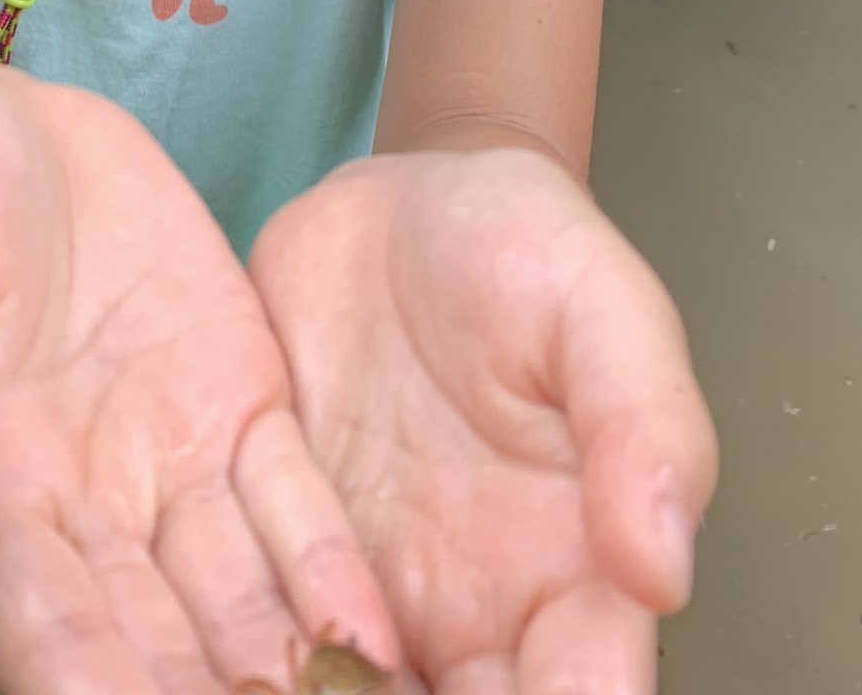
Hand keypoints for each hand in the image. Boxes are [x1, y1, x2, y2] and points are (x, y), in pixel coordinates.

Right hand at [0, 68, 395, 694]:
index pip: (40, 620)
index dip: (87, 681)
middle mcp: (81, 513)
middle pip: (150, 642)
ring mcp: (167, 470)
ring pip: (234, 600)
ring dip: (285, 678)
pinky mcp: (238, 412)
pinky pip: (293, 510)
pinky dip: (334, 585)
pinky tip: (384, 652)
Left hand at [249, 149, 717, 694]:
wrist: (393, 212)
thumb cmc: (519, 249)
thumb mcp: (601, 304)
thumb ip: (645, 425)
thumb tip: (663, 566)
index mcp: (575, 572)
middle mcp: (473, 612)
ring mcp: (366, 598)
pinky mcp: (275, 564)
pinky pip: (257, 649)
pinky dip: (236, 672)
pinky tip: (197, 667)